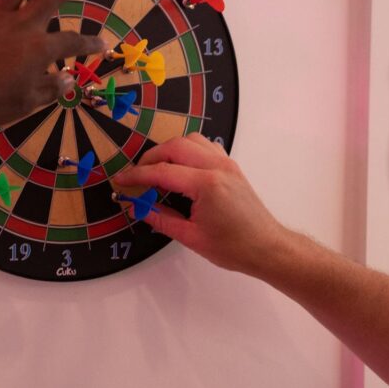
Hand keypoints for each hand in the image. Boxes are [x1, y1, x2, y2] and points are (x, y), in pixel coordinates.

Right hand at [114, 133, 286, 275]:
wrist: (267, 247)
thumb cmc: (234, 247)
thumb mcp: (191, 237)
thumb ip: (161, 218)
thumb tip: (137, 207)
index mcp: (206, 184)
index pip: (162, 172)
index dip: (137, 175)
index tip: (121, 180)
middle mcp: (217, 166)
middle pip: (175, 146)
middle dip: (151, 157)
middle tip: (136, 175)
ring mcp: (226, 163)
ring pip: (191, 140)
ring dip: (170, 150)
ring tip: (157, 170)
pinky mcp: (231, 166)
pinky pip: (205, 146)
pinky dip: (189, 150)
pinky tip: (181, 168)